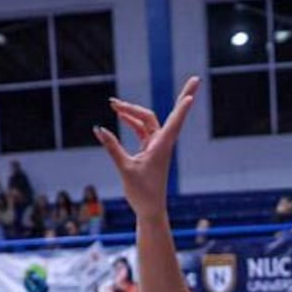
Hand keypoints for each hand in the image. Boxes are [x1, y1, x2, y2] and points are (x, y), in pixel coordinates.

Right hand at [97, 78, 198, 214]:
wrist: (150, 210)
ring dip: (131, 112)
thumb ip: (112, 147)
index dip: (182, 107)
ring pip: (147, 122)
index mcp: (162, 146)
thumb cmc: (142, 193)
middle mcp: (162, 143)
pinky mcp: (150, 150)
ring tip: (112, 104)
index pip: (174, 121)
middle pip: (161, 115)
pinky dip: (131, 123)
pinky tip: (120, 116)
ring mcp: (157, 146)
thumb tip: (99, 129)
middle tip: (189, 81)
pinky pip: (142, 130)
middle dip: (164, 100)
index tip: (192, 93)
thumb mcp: (125, 169)